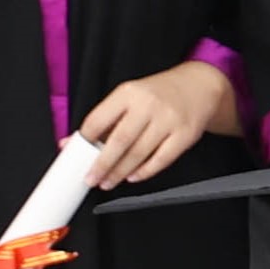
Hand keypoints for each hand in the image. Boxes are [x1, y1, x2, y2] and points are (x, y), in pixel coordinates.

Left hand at [76, 58, 237, 187]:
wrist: (199, 87)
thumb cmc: (158, 94)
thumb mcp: (129, 97)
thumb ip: (103, 119)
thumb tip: (71, 142)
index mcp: (128, 93)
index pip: (99, 119)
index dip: (85, 141)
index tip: (77, 157)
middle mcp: (148, 105)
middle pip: (119, 140)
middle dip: (102, 164)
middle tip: (91, 178)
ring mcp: (168, 120)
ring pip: (139, 153)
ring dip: (121, 172)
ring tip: (109, 181)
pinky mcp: (185, 135)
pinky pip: (162, 159)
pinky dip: (145, 171)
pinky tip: (134, 177)